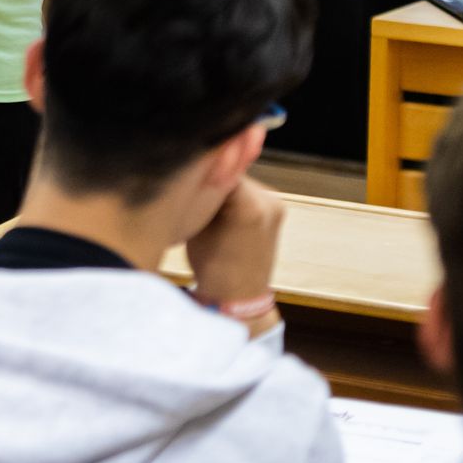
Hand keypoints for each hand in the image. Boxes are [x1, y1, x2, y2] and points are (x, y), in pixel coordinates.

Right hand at [185, 178, 284, 308]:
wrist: (240, 296)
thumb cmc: (212, 265)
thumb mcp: (196, 225)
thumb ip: (201, 194)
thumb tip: (195, 168)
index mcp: (248, 205)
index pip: (218, 166)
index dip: (200, 168)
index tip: (185, 174)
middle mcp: (268, 200)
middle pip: (231, 171)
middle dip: (213, 176)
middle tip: (194, 186)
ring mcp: (275, 203)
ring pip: (240, 179)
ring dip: (224, 184)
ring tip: (209, 202)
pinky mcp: (277, 208)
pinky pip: (249, 189)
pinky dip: (234, 193)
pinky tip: (223, 208)